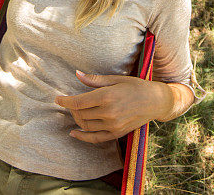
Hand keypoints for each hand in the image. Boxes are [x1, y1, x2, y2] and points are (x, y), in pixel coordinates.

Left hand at [54, 69, 169, 144]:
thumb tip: (77, 74)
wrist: (155, 101)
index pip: (78, 102)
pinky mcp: (116, 133)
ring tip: (75, 112)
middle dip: (71, 108)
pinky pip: (95, 138)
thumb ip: (95, 80)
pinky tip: (74, 133)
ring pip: (85, 125)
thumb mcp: (115, 79)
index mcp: (107, 96)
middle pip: (80, 113)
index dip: (65, 101)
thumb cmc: (135, 86)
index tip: (57, 99)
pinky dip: (82, 136)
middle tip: (70, 102)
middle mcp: (109, 112)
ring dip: (76, 119)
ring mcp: (113, 125)